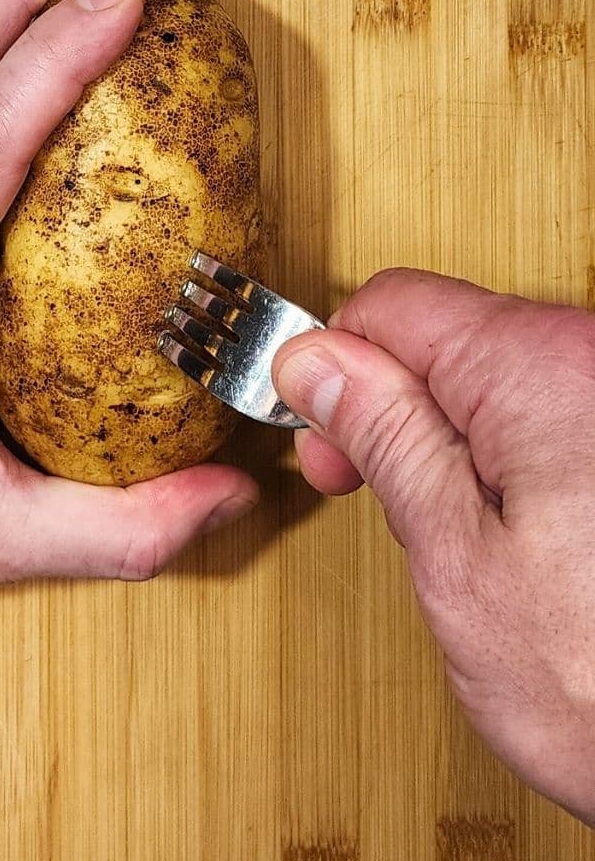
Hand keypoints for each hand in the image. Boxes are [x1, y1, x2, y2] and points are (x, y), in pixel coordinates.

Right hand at [273, 268, 594, 822]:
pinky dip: (509, 459)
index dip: (334, 372)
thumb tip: (316, 364)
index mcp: (543, 369)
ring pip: (489, 375)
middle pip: (444, 334)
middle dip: (391, 410)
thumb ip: (383, 438)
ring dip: (450, 442)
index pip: (391, 304)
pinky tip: (512, 531)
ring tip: (455, 534)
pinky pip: (544, 412)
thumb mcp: (455, 556)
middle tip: (377, 494)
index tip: (325, 441)